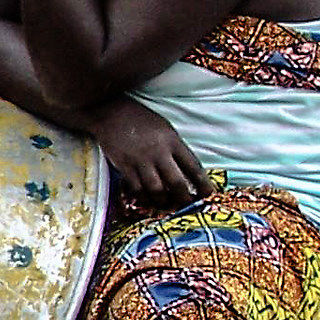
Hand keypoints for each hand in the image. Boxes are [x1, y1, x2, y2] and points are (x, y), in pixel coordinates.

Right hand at [91, 97, 211, 208]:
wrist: (111, 112)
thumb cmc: (140, 119)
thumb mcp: (165, 129)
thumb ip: (175, 149)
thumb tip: (185, 170)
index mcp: (172, 141)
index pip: (193, 167)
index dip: (203, 184)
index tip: (208, 194)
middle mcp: (158, 153)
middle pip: (176, 182)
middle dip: (184, 199)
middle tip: (187, 207)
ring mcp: (140, 160)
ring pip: (155, 189)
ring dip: (162, 201)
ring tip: (165, 205)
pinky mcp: (124, 166)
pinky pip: (136, 188)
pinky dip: (142, 197)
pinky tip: (146, 199)